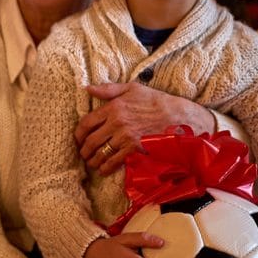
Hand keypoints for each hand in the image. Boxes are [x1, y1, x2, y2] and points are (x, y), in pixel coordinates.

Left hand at [76, 83, 211, 175]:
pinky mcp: (135, 149)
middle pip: (91, 140)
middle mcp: (116, 123)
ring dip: (93, 160)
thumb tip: (88, 88)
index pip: (87, 122)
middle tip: (83, 154)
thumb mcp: (133, 89)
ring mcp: (125, 137)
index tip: (78, 139)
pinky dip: (106, 167)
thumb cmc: (156, 101)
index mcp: (113, 107)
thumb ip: (109, 89)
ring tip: (91, 163)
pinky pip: (115, 161)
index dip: (79, 134)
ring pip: (101, 152)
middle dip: (84, 150)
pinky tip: (103, 170)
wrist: (180, 117)